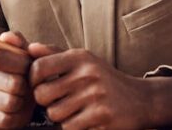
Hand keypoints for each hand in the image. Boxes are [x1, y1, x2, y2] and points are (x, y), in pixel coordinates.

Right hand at [0, 31, 34, 128]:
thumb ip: (18, 42)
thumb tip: (8, 37)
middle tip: (28, 85)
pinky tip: (17, 110)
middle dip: (26, 86)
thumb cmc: (19, 70)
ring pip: (10, 103)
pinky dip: (17, 117)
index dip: (21, 64)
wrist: (9, 93)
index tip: (28, 67)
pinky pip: (6, 120)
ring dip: (22, 102)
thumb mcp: (21, 53)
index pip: (0, 57)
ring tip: (23, 97)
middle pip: (11, 83)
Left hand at [28, 43, 171, 129]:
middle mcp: (87, 74)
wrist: (142, 99)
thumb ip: (55, 54)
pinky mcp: (102, 118)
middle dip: (45, 102)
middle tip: (56, 101)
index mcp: (80, 57)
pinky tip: (84, 119)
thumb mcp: (83, 60)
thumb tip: (29, 48)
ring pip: (55, 114)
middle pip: (42, 95)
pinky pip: (71, 127)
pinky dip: (73, 127)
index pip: (39, 67)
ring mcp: (96, 97)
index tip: (39, 85)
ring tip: (73, 110)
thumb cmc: (105, 79)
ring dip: (60, 116)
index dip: (32, 80)